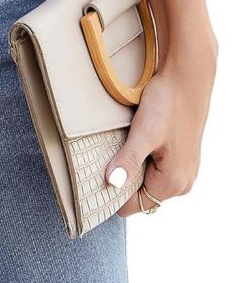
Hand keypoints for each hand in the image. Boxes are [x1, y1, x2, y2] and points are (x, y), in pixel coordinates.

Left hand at [104, 38, 217, 216]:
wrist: (187, 78)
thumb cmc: (167, 103)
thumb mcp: (144, 132)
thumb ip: (128, 160)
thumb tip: (112, 184)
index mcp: (172, 183)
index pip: (133, 205)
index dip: (113, 192)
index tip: (96, 173)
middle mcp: (182, 182)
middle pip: (141, 193)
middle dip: (123, 178)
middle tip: (106, 153)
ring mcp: (184, 170)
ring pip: (147, 179)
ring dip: (132, 165)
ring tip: (123, 142)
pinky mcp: (182, 156)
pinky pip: (156, 167)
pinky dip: (143, 157)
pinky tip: (136, 137)